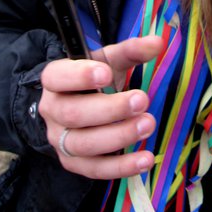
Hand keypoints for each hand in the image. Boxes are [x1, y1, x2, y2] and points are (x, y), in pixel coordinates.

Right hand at [39, 36, 163, 178]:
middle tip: (142, 99)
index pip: (57, 77)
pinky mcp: (74, 163)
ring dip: (119, 136)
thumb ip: (131, 50)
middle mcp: (52, 111)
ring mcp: (61, 140)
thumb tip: (158, 42)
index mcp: (55, 79)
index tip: (107, 73)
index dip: (79, 76)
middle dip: (110, 109)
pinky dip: (121, 167)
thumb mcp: (108, 59)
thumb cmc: (94, 77)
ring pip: (83, 144)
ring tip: (149, 124)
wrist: (78, 102)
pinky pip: (95, 169)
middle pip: (74, 113)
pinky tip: (146, 159)